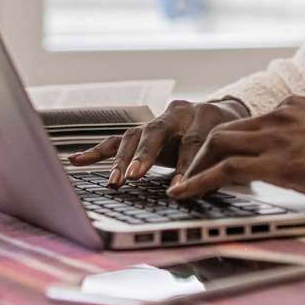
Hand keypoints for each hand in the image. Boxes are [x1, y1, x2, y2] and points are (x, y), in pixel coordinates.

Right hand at [66, 99, 244, 185]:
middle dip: (144, 155)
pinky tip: (75, 160)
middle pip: (156, 131)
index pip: (192, 141)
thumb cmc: (226, 138)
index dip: (186, 165)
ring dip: (122, 161)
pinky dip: (96, 152)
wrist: (223, 116)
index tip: (179, 188)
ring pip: (134, 136)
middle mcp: (176, 113)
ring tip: (115, 183)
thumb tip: (201, 191)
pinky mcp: (142, 132)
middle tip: (135, 175)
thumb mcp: (229, 149)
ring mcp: (156, 121)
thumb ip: (216, 167)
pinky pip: (116, 140)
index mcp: (203, 116)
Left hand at [167, 96, 304, 206]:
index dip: (220, 146)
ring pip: (217, 144)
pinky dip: (199, 180)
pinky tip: (185, 193)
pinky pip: (226, 168)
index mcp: (294, 108)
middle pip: (222, 130)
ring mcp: (279, 135)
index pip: (245, 125)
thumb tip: (296, 166)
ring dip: (191, 167)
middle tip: (180, 175)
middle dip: (195, 153)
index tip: (204, 162)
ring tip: (175, 188)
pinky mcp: (280, 161)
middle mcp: (281, 114)